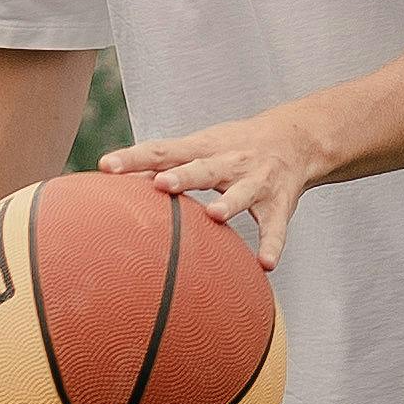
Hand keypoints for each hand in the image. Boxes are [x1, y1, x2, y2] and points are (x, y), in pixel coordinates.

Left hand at [100, 99, 331, 270]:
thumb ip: (162, 165)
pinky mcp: (279, 205)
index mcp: (204, 147)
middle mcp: (230, 162)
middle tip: (160, 185)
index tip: (107, 166)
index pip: (163, 151)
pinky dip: (272, 245)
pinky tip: (265, 264)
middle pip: (203, 168)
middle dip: (184, 177)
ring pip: (242, 193)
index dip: (135, 157)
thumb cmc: (232, 147)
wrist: (296, 138)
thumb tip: (115, 181)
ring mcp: (256, 182)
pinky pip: (275, 228)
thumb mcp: (199, 147)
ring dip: (230, 203)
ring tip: (215, 216)